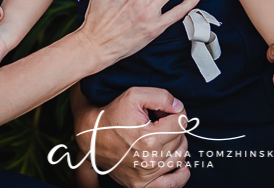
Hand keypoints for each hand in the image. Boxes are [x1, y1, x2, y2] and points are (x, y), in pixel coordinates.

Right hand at [74, 87, 190, 187]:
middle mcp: (149, 160)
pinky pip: (172, 184)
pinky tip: (180, 165)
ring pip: (180, 156)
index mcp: (149, 138)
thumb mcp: (134, 95)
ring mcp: (145, 175)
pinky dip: (180, 174)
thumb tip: (178, 107)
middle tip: (158, 122)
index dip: (174, 112)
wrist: (92, 136)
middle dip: (173, 127)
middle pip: (181, 138)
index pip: (181, 122)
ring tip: (161, 137)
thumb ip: (162, 97)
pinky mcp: (141, 184)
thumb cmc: (113, 115)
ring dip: (175, 144)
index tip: (163, 111)